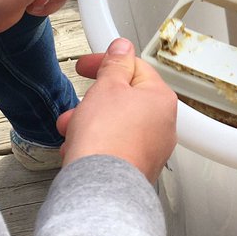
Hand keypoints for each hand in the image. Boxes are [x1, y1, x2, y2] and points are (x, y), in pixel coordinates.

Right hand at [58, 40, 176, 182]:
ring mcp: (151, 149)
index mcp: (161, 99)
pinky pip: (115, 147)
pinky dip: (97, 144)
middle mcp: (163, 125)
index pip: (135, 67)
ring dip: (91, 122)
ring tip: (73, 129)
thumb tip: (122, 48)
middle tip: (78, 104)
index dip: (107, 63)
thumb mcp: (106, 88)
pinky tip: (79, 150)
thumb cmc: (107, 139)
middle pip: (125, 99)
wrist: (100, 188)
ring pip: (117, 125)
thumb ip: (115, 64)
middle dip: (95, 100)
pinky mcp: (136, 169)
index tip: (88, 65)